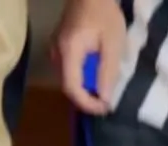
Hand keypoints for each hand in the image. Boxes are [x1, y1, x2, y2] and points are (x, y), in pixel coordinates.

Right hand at [52, 0, 127, 114]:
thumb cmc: (104, 14)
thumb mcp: (113, 43)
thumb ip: (107, 72)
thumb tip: (103, 98)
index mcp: (69, 52)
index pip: (72, 88)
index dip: (86, 103)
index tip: (104, 108)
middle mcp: (56, 54)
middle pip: (69, 85)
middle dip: (88, 96)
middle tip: (107, 99)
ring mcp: (54, 50)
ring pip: (68, 78)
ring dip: (85, 86)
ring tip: (103, 84)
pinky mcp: (57, 47)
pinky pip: (68, 69)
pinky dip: (81, 75)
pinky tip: (94, 70)